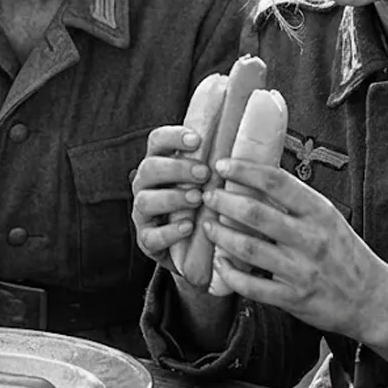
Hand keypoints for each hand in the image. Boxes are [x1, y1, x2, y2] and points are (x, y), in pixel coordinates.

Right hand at [131, 125, 211, 272]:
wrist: (191, 250)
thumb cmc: (201, 205)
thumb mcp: (204, 182)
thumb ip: (213, 164)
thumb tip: (244, 144)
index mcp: (159, 164)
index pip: (156, 141)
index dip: (172, 137)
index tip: (197, 140)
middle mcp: (145, 185)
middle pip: (149, 168)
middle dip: (177, 168)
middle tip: (204, 173)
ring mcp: (142, 213)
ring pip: (144, 200)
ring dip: (173, 198)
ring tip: (198, 199)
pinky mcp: (146, 239)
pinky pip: (151, 235)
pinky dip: (170, 232)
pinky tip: (189, 227)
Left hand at [200, 157, 387, 354]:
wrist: (371, 299)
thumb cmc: (344, 252)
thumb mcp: (327, 217)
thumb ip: (296, 200)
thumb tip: (256, 173)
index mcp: (319, 213)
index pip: (276, 181)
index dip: (244, 170)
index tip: (222, 165)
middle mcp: (310, 239)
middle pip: (255, 213)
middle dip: (224, 201)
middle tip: (208, 195)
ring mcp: (301, 270)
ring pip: (248, 249)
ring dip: (221, 235)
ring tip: (208, 226)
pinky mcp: (293, 298)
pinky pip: (251, 286)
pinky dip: (230, 273)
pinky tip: (221, 262)